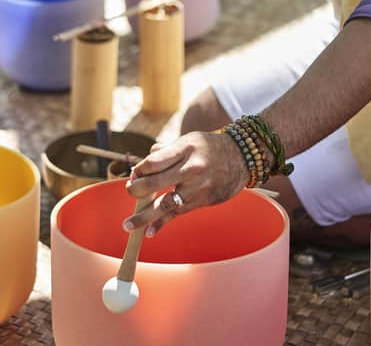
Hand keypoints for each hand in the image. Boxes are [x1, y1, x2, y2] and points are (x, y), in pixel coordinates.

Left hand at [123, 131, 247, 236]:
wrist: (242, 158)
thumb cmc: (209, 147)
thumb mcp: (188, 139)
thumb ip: (165, 152)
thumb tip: (140, 169)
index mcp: (184, 148)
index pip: (152, 162)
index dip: (138, 170)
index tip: (134, 174)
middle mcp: (191, 168)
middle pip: (153, 182)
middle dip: (135, 190)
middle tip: (130, 191)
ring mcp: (197, 187)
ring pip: (164, 203)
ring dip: (143, 216)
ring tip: (128, 225)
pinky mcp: (202, 201)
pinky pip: (178, 214)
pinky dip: (162, 223)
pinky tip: (149, 232)